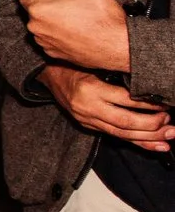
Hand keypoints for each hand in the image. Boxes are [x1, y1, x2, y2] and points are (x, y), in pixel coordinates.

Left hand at [23, 0, 131, 71]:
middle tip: (69, 3)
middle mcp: (37, 27)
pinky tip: (76, 30)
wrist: (118, 47)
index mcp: (40, 9)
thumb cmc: (105, 21)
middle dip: (49, 5)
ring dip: (54, 21)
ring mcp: (44, 42)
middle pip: (35, 10)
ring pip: (43, 25)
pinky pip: (51, 39)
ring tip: (75, 18)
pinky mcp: (53, 53)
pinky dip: (60, 34)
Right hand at [40, 65, 174, 146]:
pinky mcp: (88, 125)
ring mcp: (87, 119)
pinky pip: (116, 136)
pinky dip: (138, 142)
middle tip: (170, 123)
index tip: (166, 104)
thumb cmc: (74, 66)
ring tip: (168, 136)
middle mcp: (88, 107)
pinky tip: (155, 146)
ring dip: (149, 138)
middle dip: (152, 125)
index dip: (149, 104)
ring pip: (122, 134)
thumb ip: (119, 78)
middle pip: (125, 122)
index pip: (126, 100)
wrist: (49, 75)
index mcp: (91, 89)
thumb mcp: (96, 65)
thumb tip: (149, 89)